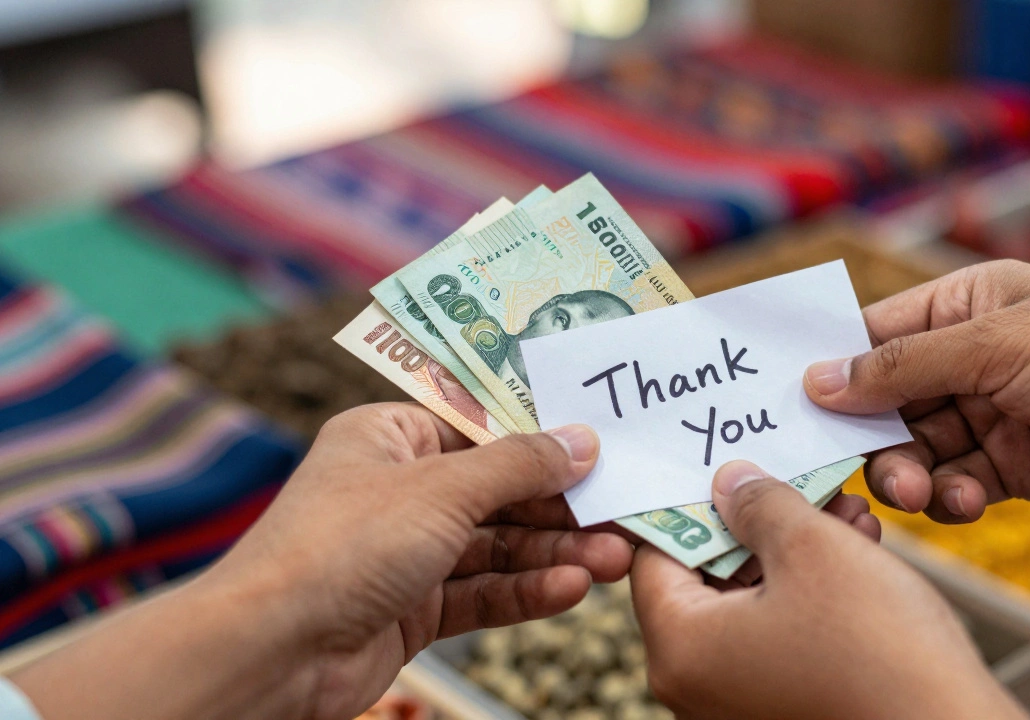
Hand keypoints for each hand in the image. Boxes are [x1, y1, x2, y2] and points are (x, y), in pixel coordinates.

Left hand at [15, 403, 631, 719]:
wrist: (272, 652)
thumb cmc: (343, 546)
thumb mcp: (441, 491)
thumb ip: (518, 466)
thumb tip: (582, 440)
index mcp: (388, 437)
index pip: (480, 427)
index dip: (541, 437)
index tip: (602, 445)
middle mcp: (398, 490)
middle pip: (497, 491)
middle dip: (559, 507)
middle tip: (622, 513)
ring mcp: (405, 552)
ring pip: (496, 546)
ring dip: (554, 552)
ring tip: (612, 559)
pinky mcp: (412, 608)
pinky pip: (481, 592)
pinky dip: (525, 590)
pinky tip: (570, 589)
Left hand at [631, 461, 1025, 719]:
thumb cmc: (879, 653)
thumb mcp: (813, 547)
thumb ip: (759, 505)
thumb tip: (729, 484)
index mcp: (681, 650)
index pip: (654, 556)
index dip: (692, 504)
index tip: (723, 472)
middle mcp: (696, 688)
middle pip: (704, 579)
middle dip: (755, 524)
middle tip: (794, 484)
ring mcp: (739, 705)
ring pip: (750, 604)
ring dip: (792, 553)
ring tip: (843, 512)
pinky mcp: (783, 711)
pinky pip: (778, 637)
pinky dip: (808, 595)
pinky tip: (855, 554)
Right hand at [803, 260, 1029, 521]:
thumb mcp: (997, 346)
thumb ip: (902, 368)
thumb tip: (818, 380)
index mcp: (960, 306)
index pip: (871, 337)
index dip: (829, 372)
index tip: (788, 410)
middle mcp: (967, 358)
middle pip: (883, 403)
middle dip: (872, 438)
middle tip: (877, 470)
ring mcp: (988, 414)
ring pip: (913, 451)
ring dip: (908, 475)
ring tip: (921, 491)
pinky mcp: (1012, 467)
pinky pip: (954, 486)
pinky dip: (948, 499)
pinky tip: (964, 502)